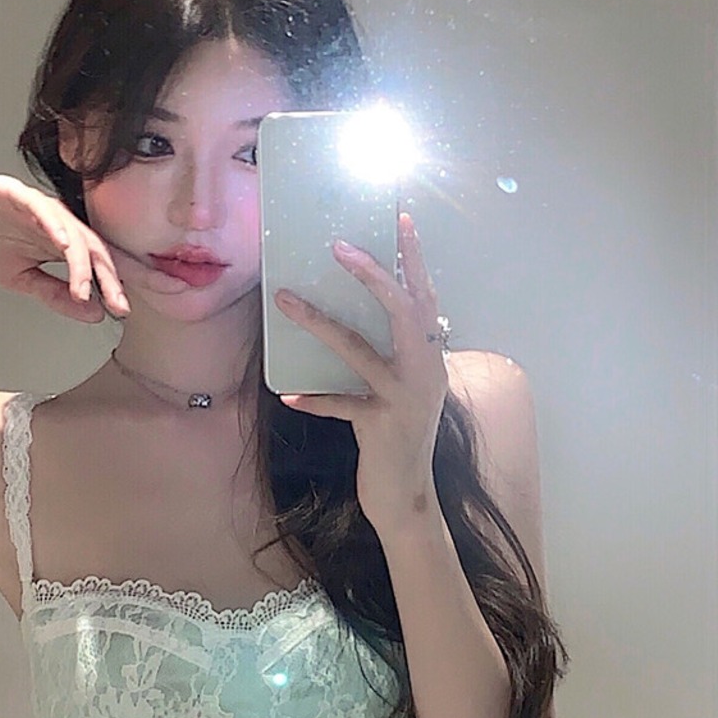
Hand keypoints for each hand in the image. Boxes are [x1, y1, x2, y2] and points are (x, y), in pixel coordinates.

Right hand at [0, 169, 129, 322]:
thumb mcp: (20, 280)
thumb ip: (55, 294)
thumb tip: (94, 313)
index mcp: (60, 242)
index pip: (98, 263)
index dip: (118, 284)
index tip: (128, 311)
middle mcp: (56, 222)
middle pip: (94, 248)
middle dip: (110, 278)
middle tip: (120, 305)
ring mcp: (37, 206)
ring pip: (72, 231)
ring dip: (82, 262)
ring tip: (86, 288)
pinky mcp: (13, 193)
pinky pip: (39, 209)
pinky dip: (54, 226)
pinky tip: (65, 245)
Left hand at [272, 212, 448, 535]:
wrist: (409, 497)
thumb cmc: (400, 437)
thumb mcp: (405, 391)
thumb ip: (393, 355)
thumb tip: (354, 313)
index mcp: (431, 358)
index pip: (424, 297)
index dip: (415, 259)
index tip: (401, 220)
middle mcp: (425, 373)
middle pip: (402, 311)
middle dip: (373, 275)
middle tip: (339, 246)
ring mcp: (404, 399)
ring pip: (359, 350)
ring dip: (319, 324)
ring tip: (285, 301)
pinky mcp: (380, 427)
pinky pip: (341, 404)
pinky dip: (314, 398)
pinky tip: (287, 394)